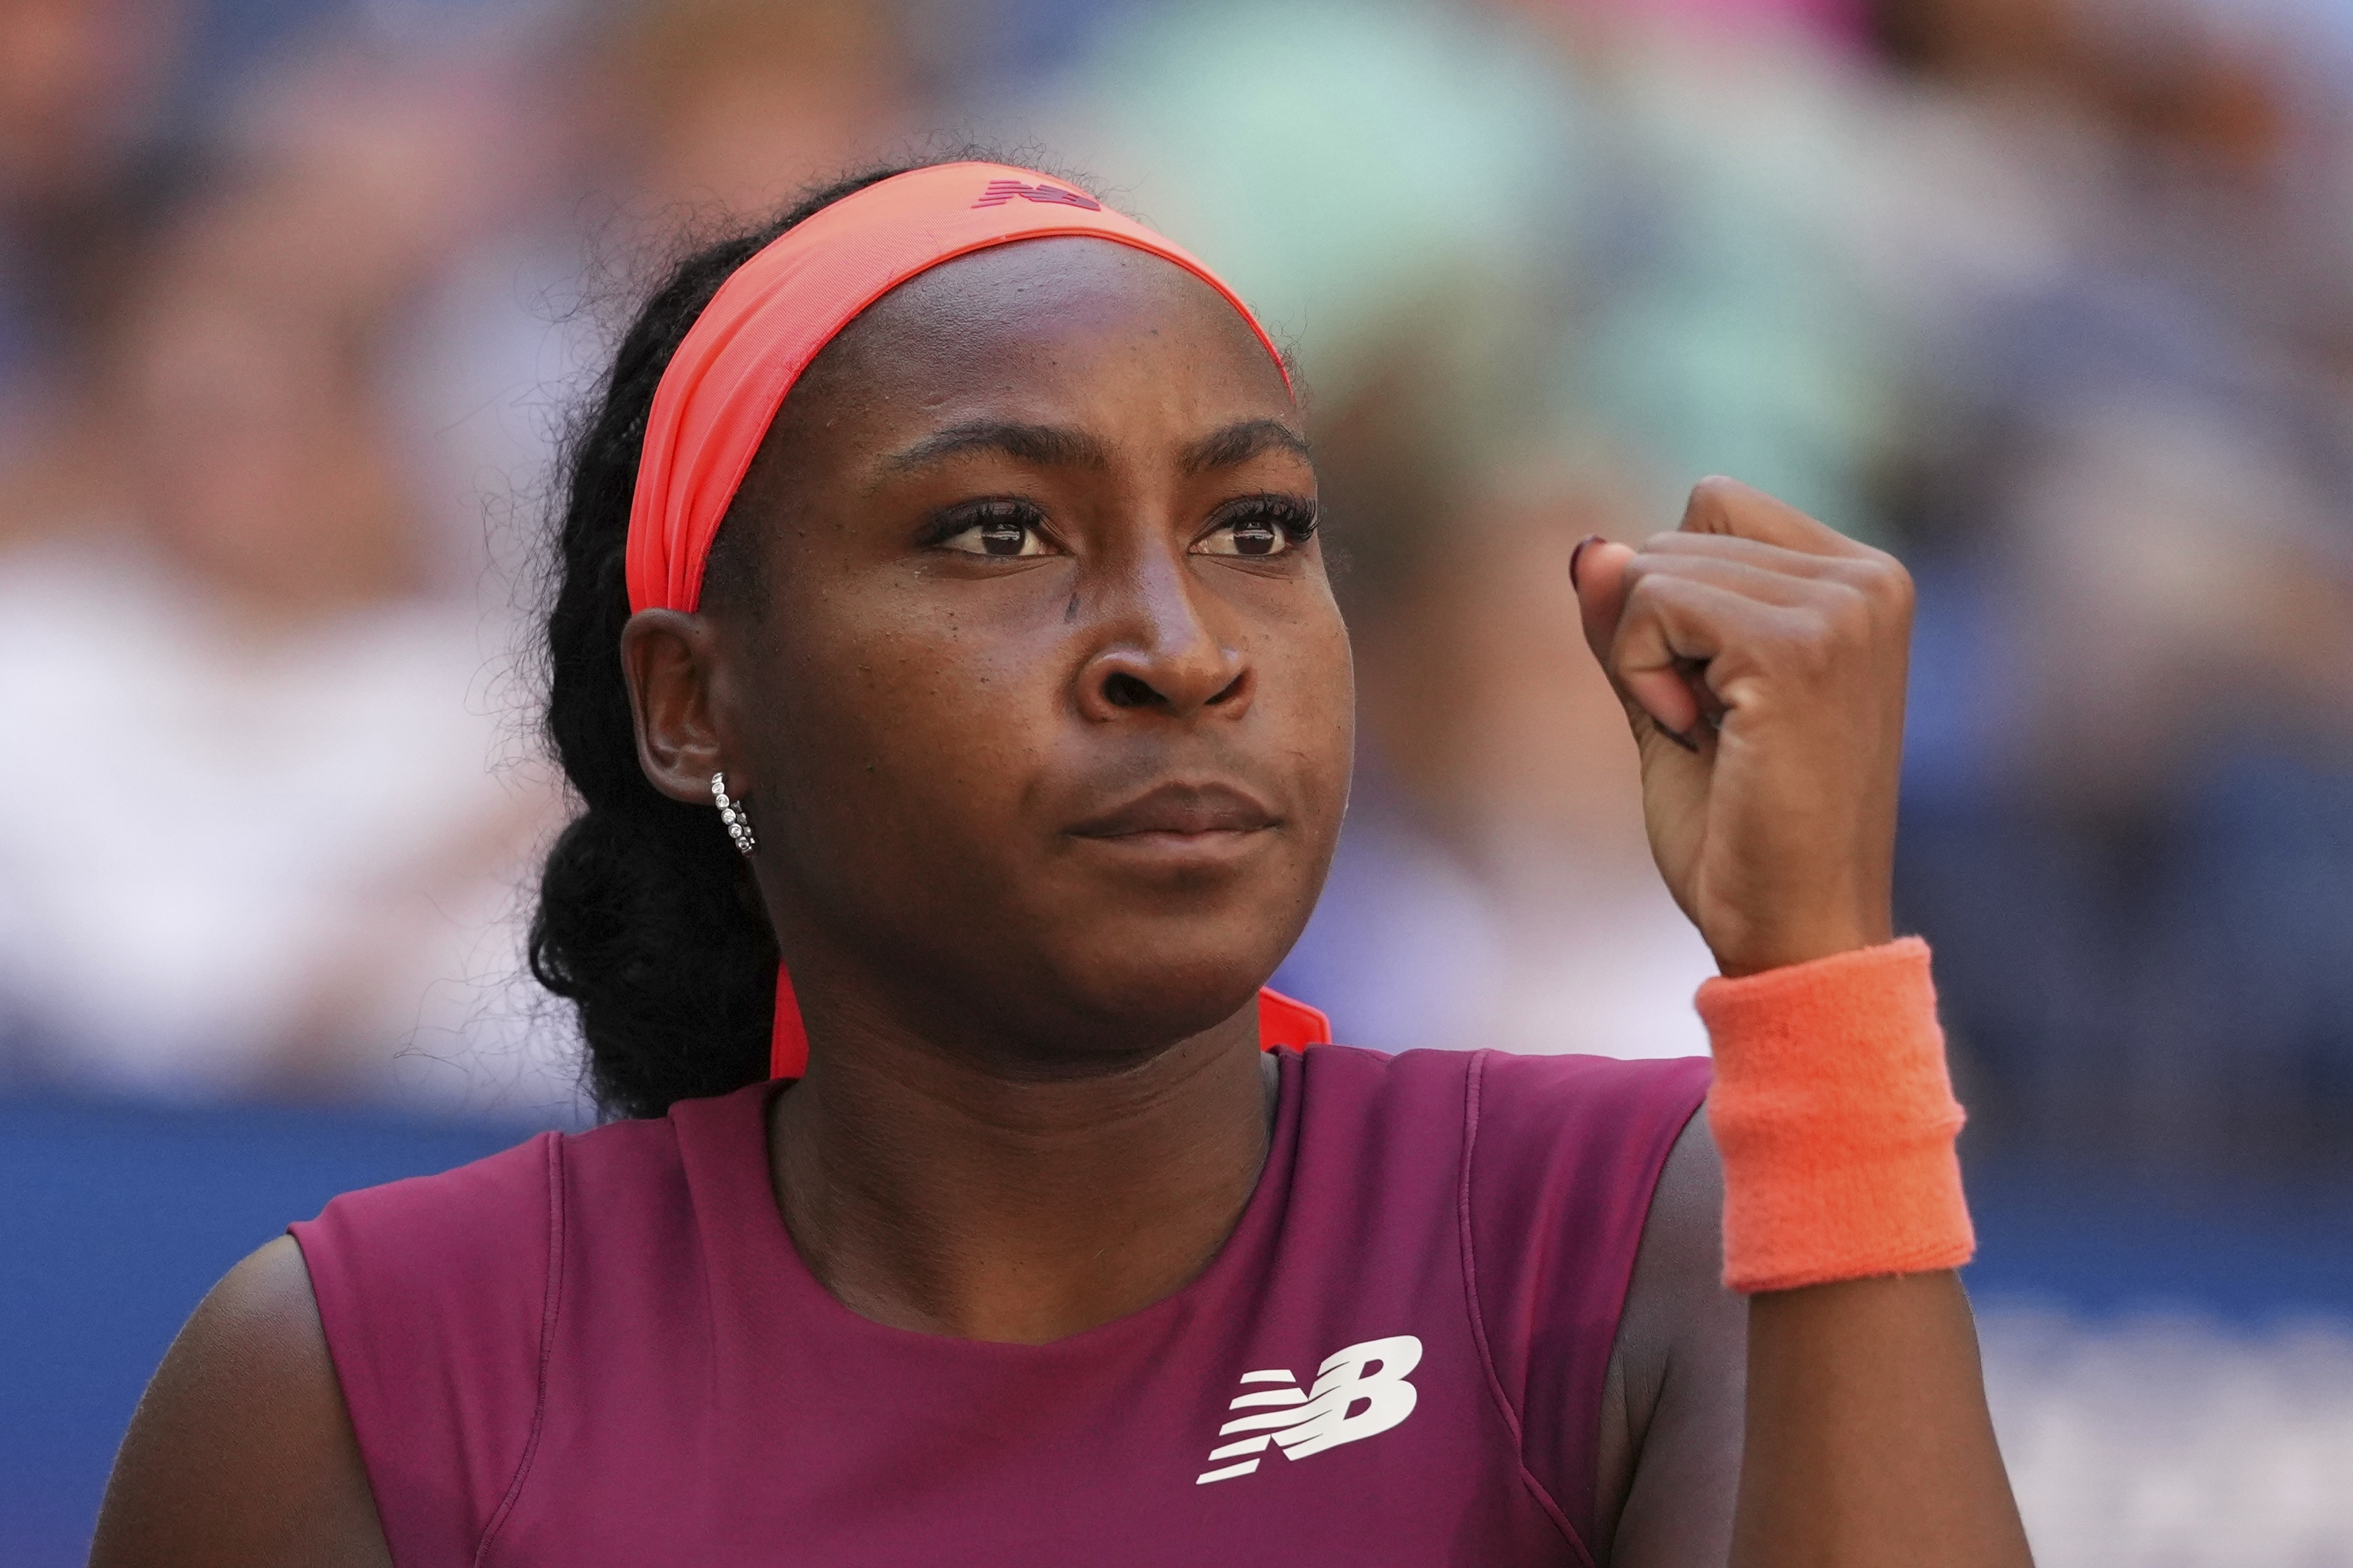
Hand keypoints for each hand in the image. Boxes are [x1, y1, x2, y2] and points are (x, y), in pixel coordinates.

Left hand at [1572, 479, 1910, 975]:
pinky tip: (1697, 736)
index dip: (1674, 600)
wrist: (1791, 932)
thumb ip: (1635, 616)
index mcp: (1861, 579)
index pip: (1713, 505)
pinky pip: (1652, 603)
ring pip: (1655, 566)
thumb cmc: (1739, 830)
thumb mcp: (1672, 695)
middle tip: (1714, 730)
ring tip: (1713, 738)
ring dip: (1645, 660)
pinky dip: (1642, 675)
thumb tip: (1589, 547)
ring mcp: (1844, 609)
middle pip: (1678, 531)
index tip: (1718, 695)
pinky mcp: (1799, 647)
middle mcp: (1869, 579)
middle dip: (1654, 632)